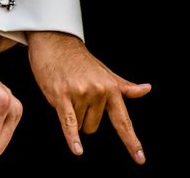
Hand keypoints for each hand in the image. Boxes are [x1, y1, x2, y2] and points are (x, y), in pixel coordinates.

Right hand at [28, 31, 150, 164]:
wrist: (55, 41)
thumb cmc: (78, 59)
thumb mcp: (104, 72)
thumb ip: (123, 86)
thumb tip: (146, 90)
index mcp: (111, 88)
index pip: (123, 121)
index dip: (131, 141)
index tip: (140, 159)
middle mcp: (98, 92)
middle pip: (93, 126)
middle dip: (83, 118)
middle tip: (75, 96)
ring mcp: (80, 94)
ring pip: (78, 125)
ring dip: (71, 114)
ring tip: (65, 91)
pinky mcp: (61, 96)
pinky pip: (69, 123)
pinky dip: (72, 138)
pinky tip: (77, 150)